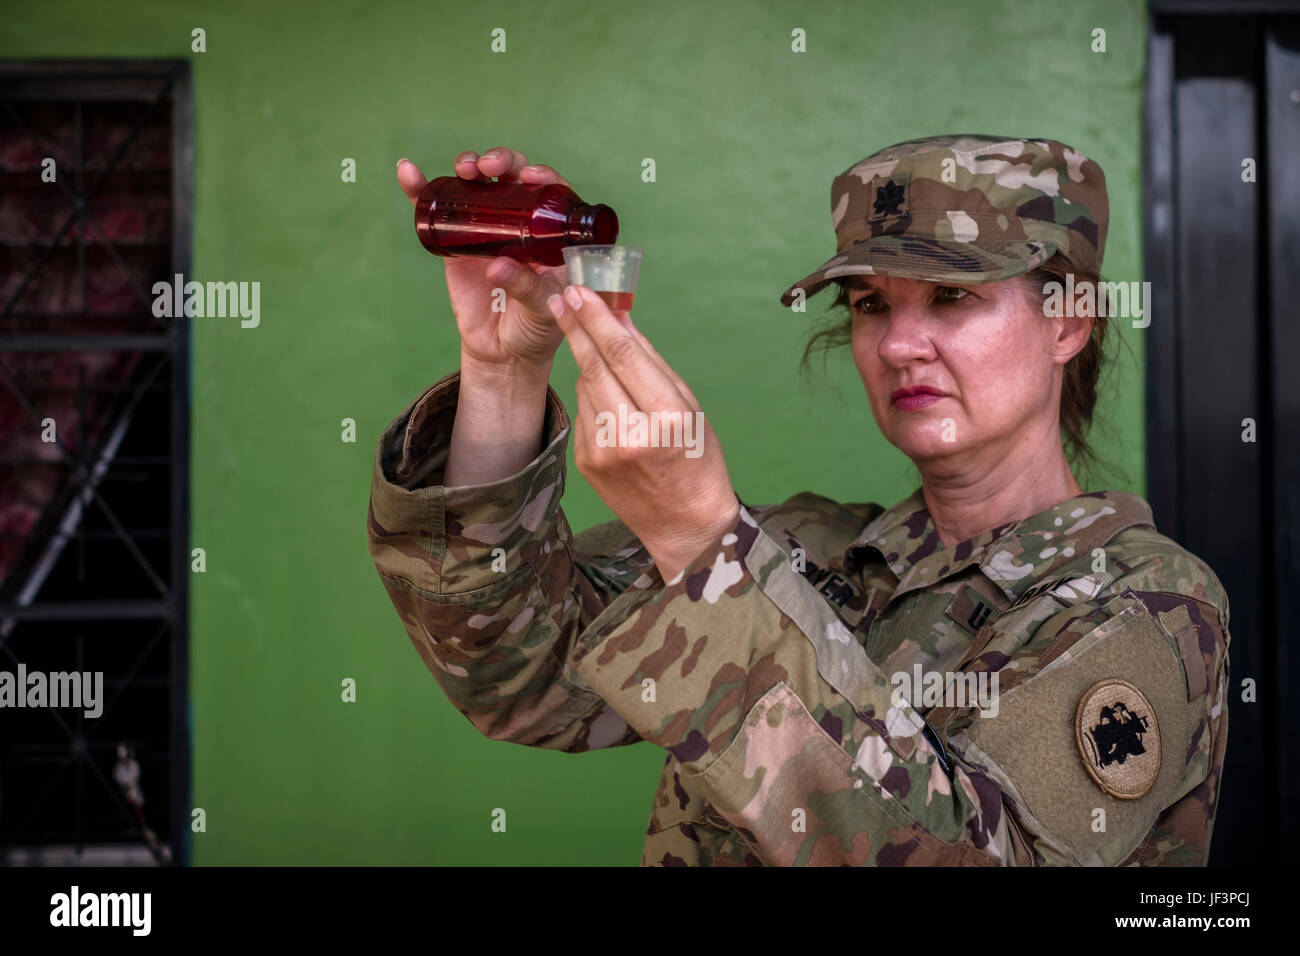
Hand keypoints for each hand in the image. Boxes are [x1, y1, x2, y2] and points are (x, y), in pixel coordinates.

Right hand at [397, 148, 569, 373]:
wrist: (503, 352)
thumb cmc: (536, 328)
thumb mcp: (543, 309)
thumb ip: (527, 287)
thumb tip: (497, 266)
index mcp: (552, 234)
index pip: (551, 193)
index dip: (541, 176)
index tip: (529, 177)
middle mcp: (523, 224)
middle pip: (514, 177)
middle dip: (503, 161)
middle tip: (490, 168)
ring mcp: (489, 230)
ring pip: (480, 185)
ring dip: (471, 166)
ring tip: (465, 169)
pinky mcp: (458, 244)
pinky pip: (439, 212)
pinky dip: (421, 190)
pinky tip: (408, 172)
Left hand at [547, 285, 739, 581]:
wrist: (684, 525)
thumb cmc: (697, 461)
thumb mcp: (690, 408)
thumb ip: (653, 362)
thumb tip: (622, 319)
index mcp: (665, 419)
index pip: (623, 357)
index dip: (597, 320)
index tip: (579, 291)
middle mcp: (629, 436)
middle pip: (594, 367)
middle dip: (576, 328)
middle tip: (560, 297)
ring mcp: (601, 452)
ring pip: (585, 387)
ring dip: (590, 365)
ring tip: (608, 364)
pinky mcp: (584, 462)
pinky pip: (583, 412)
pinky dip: (593, 397)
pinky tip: (612, 406)